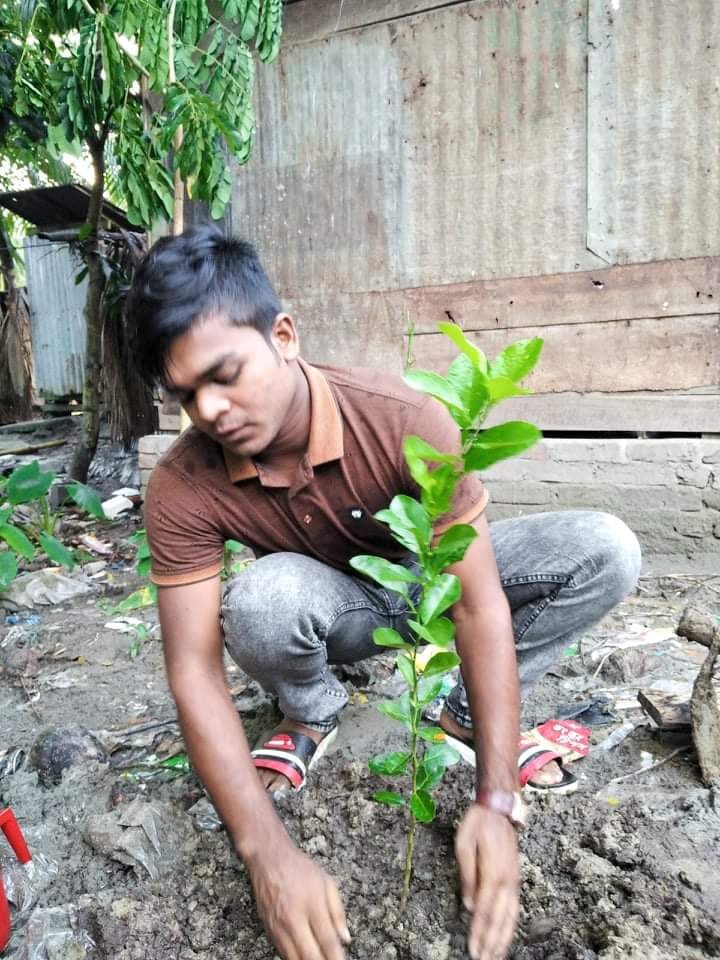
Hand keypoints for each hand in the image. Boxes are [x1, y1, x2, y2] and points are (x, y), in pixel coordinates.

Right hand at [248, 845, 350, 959]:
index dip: (336, 958)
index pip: (327, 940)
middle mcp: (293, 918)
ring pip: (294, 959)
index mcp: (312, 903)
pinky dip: (296, 959)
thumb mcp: (326, 882)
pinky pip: (283, 953)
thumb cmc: (300, 869)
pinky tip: (305, 957)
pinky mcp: (268, 931)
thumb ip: (338, 912)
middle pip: (310, 956)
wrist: (268, 859)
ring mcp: (278, 927)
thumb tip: (345, 939)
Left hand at [455, 804, 519, 959]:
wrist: (499, 807)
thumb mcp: (463, 844)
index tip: (474, 951)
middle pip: (500, 919)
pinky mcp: (515, 877)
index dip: (479, 934)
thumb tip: (469, 906)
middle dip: (492, 943)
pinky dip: (511, 924)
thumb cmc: (478, 823)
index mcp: (493, 873)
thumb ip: (467, 876)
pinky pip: (515, 907)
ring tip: (497, 956)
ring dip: (504, 938)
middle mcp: (507, 881)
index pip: (484, 911)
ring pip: (511, 916)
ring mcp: (514, 880)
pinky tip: (507, 934)